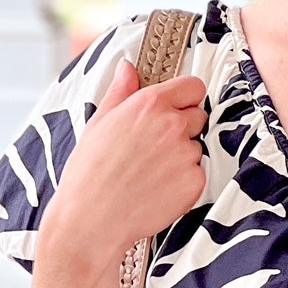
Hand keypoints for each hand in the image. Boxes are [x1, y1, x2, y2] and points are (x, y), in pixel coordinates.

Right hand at [37, 51, 208, 280]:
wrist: (92, 220)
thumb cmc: (89, 174)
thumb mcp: (99, 123)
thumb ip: (120, 91)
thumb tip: (128, 67)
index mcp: (149, 104)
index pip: (192, 86)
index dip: (185, 97)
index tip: (177, 107)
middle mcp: (173, 125)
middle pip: (198, 116)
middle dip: (182, 128)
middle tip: (153, 148)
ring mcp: (186, 154)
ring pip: (196, 148)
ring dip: (181, 157)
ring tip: (149, 173)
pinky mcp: (194, 182)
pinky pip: (197, 175)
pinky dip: (183, 182)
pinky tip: (157, 189)